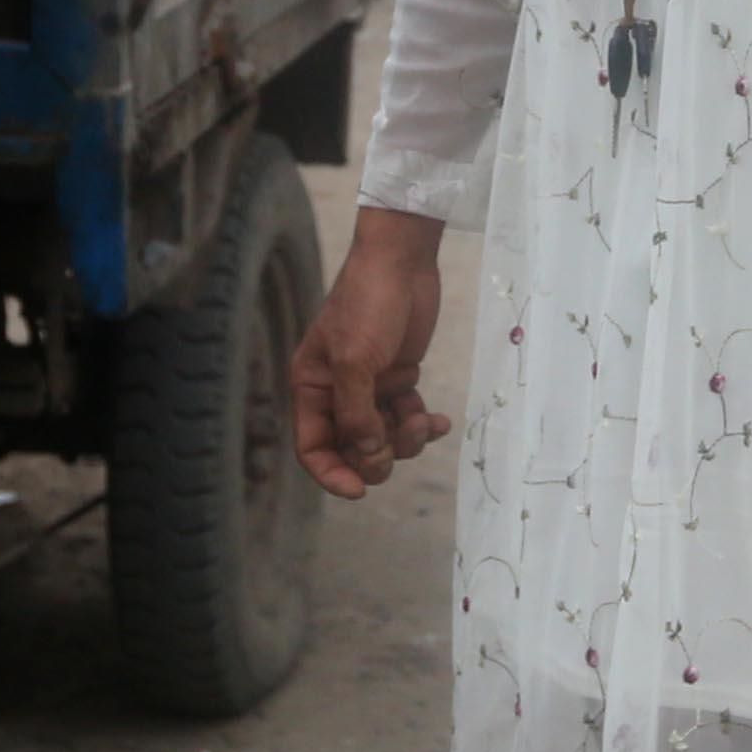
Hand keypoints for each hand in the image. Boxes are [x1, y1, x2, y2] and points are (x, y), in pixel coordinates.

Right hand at [291, 214, 451, 500]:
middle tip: (398, 441)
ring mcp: (369, 387)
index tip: (359, 490)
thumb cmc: (367, 303)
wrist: (401, 262)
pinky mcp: (398, 379)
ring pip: (384, 438)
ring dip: (406, 439)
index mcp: (311, 387)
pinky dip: (424, 425)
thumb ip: (357, 412)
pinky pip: (407, 418)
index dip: (332, 474)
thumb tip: (365, 454)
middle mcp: (336, 393)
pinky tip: (440, 421)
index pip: (312, 447)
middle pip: (351, 449)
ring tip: (422, 420)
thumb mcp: (356, 359)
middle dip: (377, 455)